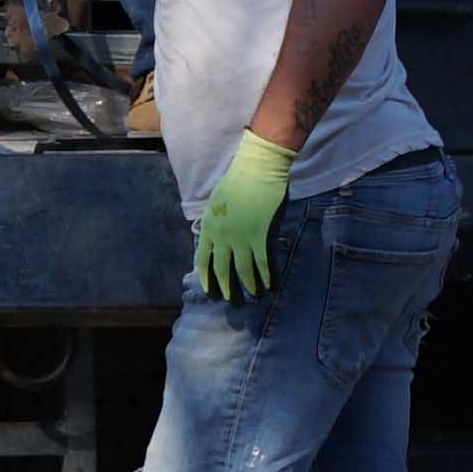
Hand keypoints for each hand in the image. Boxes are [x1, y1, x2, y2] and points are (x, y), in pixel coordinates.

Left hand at [195, 128, 293, 298]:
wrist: (256, 170)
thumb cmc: (237, 183)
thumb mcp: (217, 204)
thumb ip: (216, 224)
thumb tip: (216, 240)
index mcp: (208, 226)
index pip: (202, 258)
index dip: (206, 277)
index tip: (209, 291)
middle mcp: (221, 234)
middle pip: (221, 268)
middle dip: (225, 287)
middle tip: (230, 302)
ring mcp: (240, 236)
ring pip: (242, 269)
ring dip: (248, 285)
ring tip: (254, 296)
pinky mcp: (259, 234)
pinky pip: (261, 261)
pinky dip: (265, 275)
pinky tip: (270, 285)